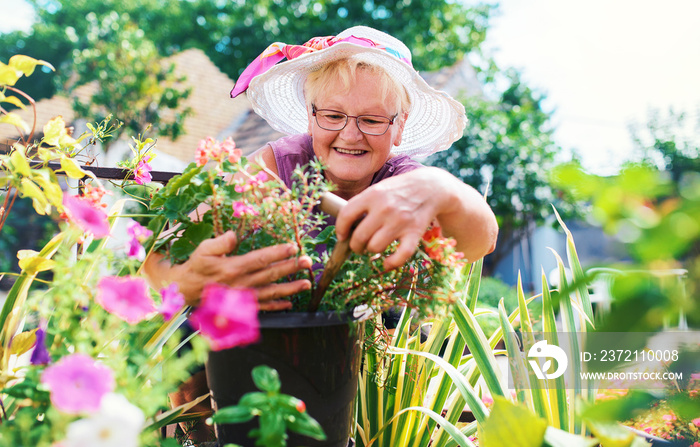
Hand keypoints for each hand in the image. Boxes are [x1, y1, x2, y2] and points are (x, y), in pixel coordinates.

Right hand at [167, 231, 311, 310]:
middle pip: (270, 275)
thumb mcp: (203, 250)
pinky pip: (262, 308)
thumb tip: (235, 235)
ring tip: (306, 283)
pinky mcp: (242, 306)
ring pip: (271, 293)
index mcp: (233, 268)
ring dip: (290, 288)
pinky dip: (276, 307)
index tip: (292, 247)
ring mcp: (243, 297)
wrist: (186, 291)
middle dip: (291, 268)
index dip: (277, 253)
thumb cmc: (196, 267)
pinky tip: (289, 304)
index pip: (260, 259)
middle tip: (308, 262)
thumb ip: (220, 242)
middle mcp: (241, 284)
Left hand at [334, 167, 497, 269]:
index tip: (342, 236)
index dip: (340, 229)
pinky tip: (386, 263)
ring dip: (372, 251)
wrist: (431, 187)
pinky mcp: (414, 232)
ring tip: (374, 247)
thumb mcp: (379, 189)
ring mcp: (400, 221)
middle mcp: (385, 208)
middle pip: (359, 236)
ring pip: (375, 247)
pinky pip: (400, 256)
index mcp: (372, 194)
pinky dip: (391, 263)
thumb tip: (344, 227)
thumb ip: (363, 204)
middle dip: (355, 245)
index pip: (346, 215)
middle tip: (358, 246)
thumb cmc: (399, 190)